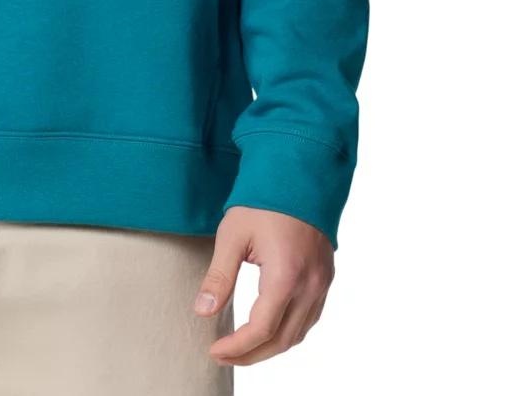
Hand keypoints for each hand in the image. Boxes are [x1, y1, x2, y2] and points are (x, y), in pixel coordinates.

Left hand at [193, 206, 333, 366]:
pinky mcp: (325, 277)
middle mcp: (310, 285)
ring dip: (271, 346)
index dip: (237, 347)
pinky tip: (269, 328)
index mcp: (286, 276)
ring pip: (299, 333)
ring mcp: (322, 283)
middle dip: (251, 354)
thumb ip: (219, 276)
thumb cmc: (263, 200)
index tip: (214, 350)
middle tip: (223, 354)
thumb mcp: (232, 235)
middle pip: (282, 340)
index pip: (261, 330)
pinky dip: (289, 331)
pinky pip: (309, 318)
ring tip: (241, 346)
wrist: (298, 172)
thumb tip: (202, 311)